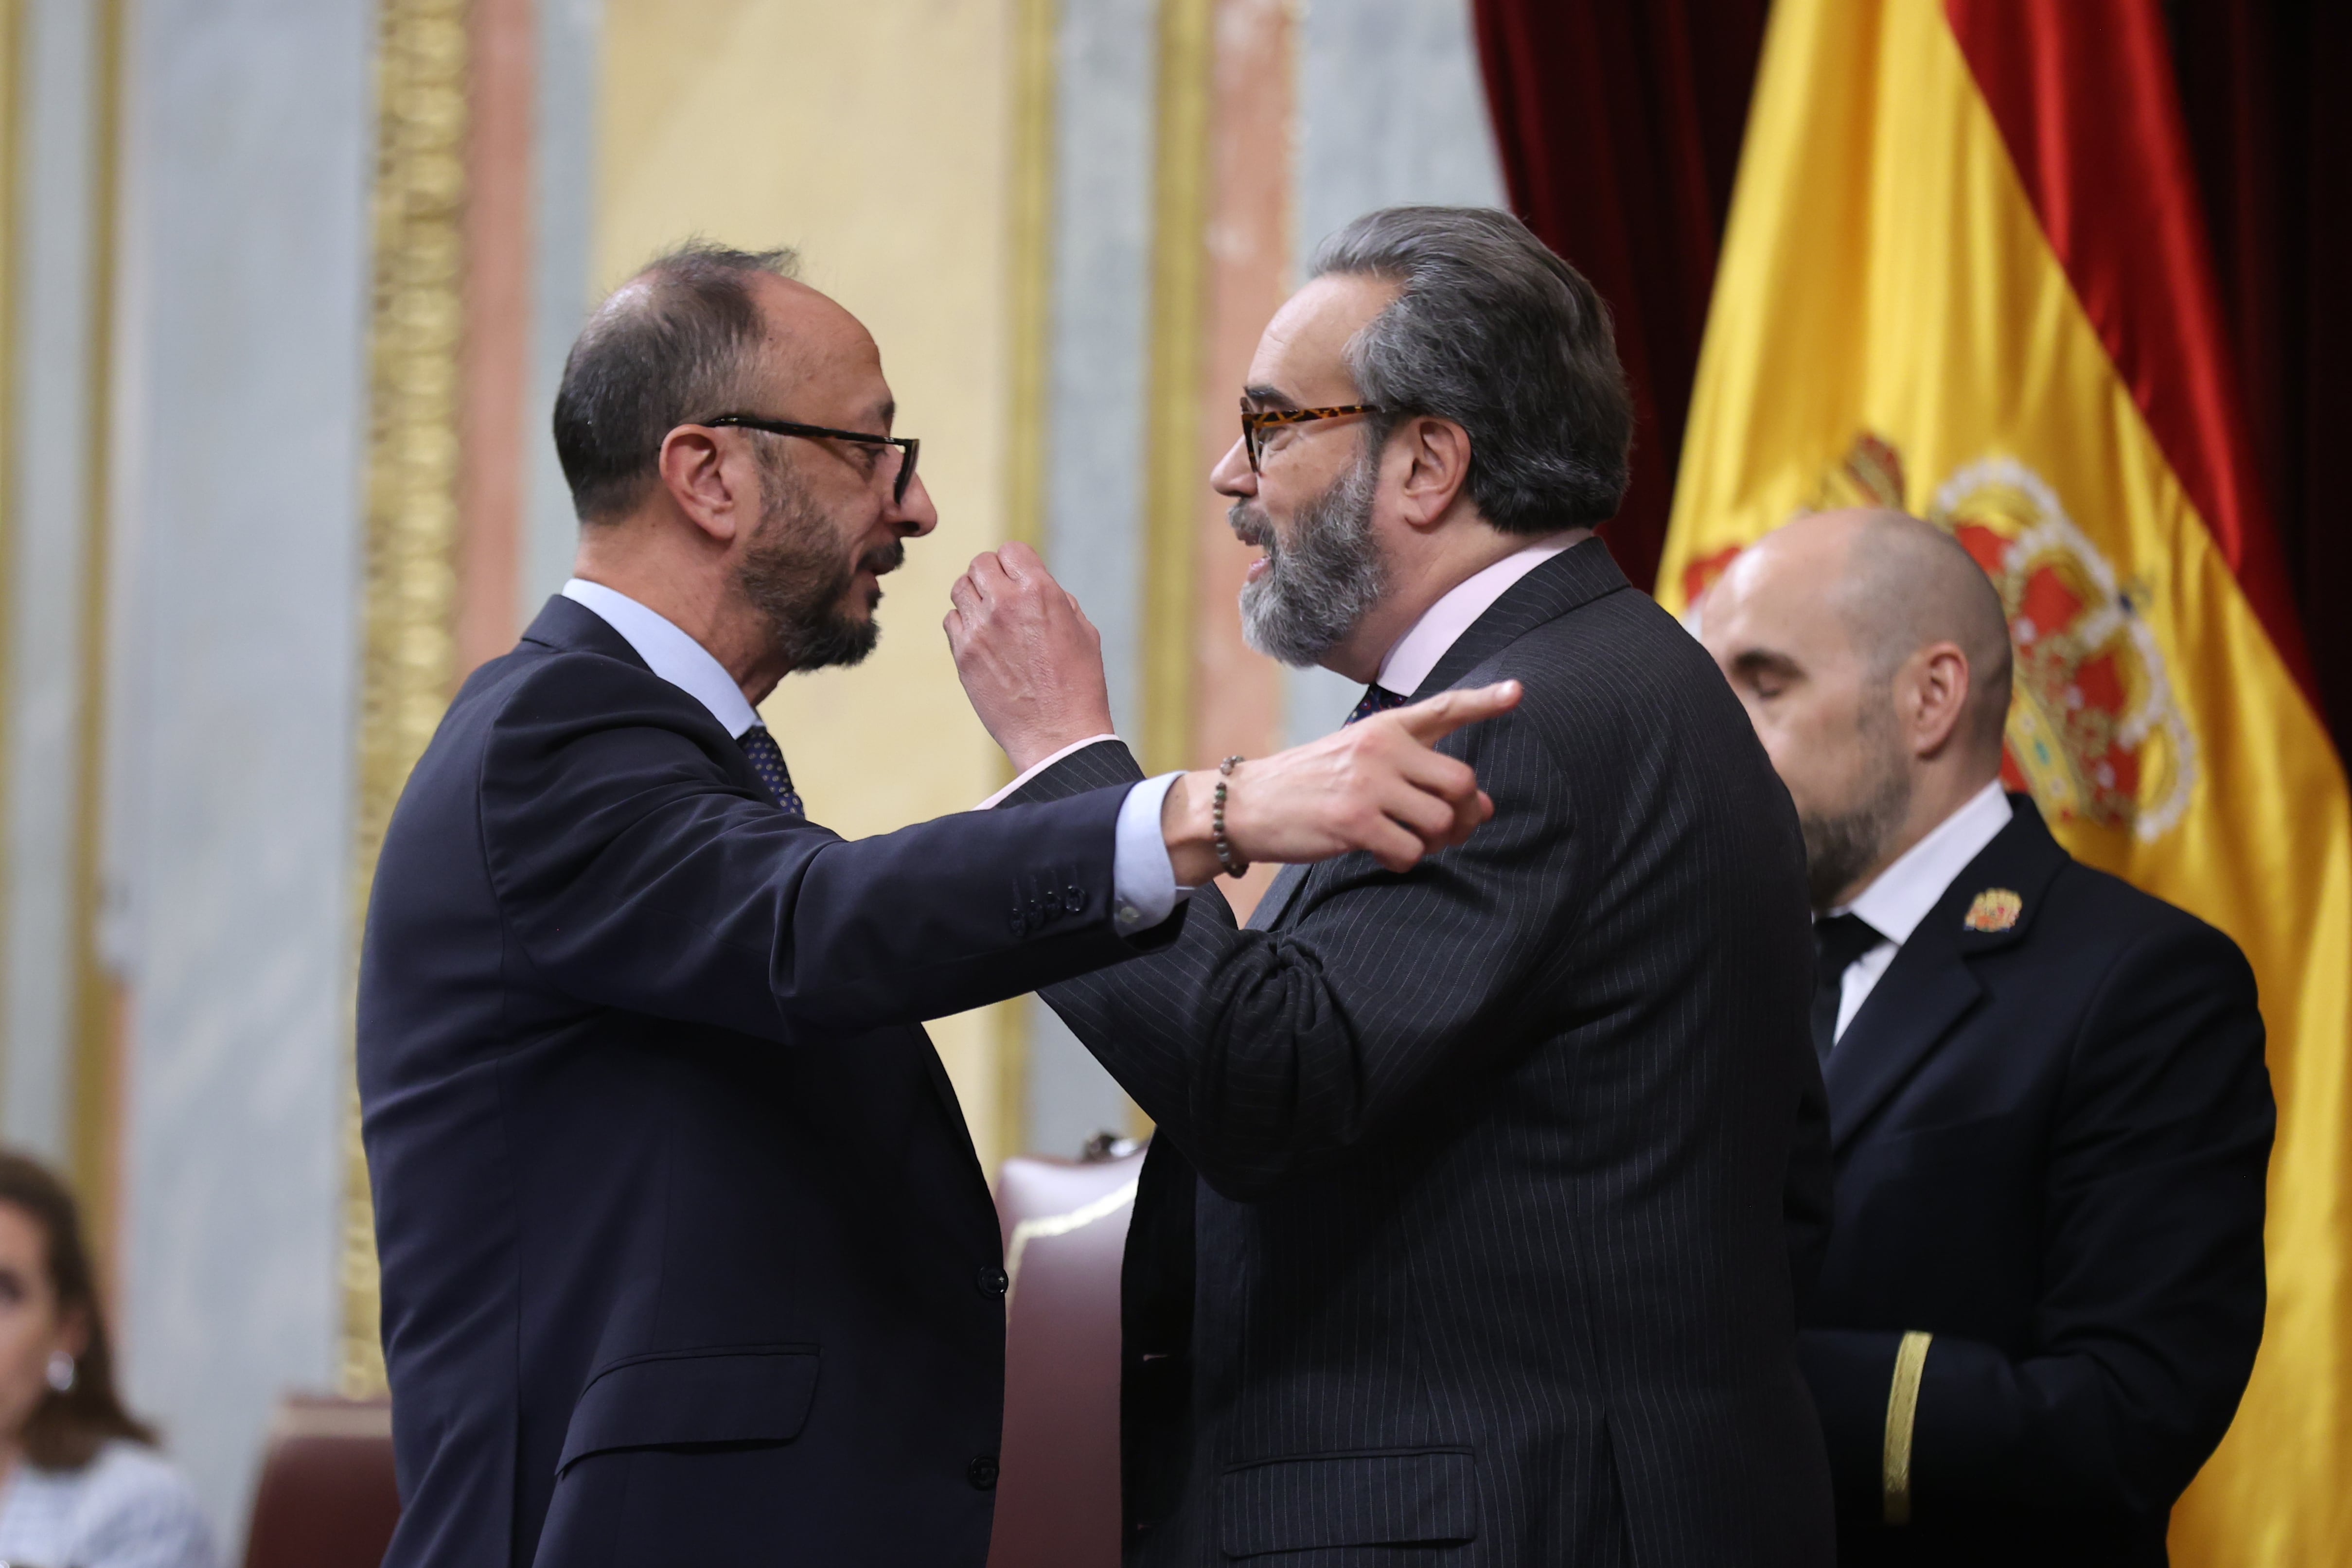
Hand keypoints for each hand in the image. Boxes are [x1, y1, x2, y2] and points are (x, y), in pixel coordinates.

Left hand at [945, 541, 1116, 771]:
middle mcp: (1005, 603)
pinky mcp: (963, 655)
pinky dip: (964, 625)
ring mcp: (979, 629)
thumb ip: (1057, 599)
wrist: (1058, 735)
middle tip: (1002, 596)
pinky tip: (982, 641)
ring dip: (974, 597)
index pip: (1011, 550)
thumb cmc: (1079, 684)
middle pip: (980, 563)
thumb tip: (1034, 584)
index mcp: (1040, 591)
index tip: (1020, 579)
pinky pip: (951, 621)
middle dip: (992, 576)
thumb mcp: (1083, 631)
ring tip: (990, 617)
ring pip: (960, 589)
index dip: (1017, 563)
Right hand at [1160, 682, 1522, 882]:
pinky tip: (1383, 856)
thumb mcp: (1354, 755)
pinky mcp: (1355, 821)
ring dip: (1434, 842)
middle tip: (1447, 830)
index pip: (1443, 708)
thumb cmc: (1308, 785)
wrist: (1247, 804)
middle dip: (1464, 813)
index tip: (1517, 691)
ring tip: (1408, 843)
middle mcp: (1381, 748)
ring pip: (1442, 820)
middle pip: (1461, 782)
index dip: (1484, 700)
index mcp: (1384, 727)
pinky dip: (1405, 861)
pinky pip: (1410, 850)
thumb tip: (1480, 806)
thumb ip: (1413, 771)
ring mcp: (1368, 783)